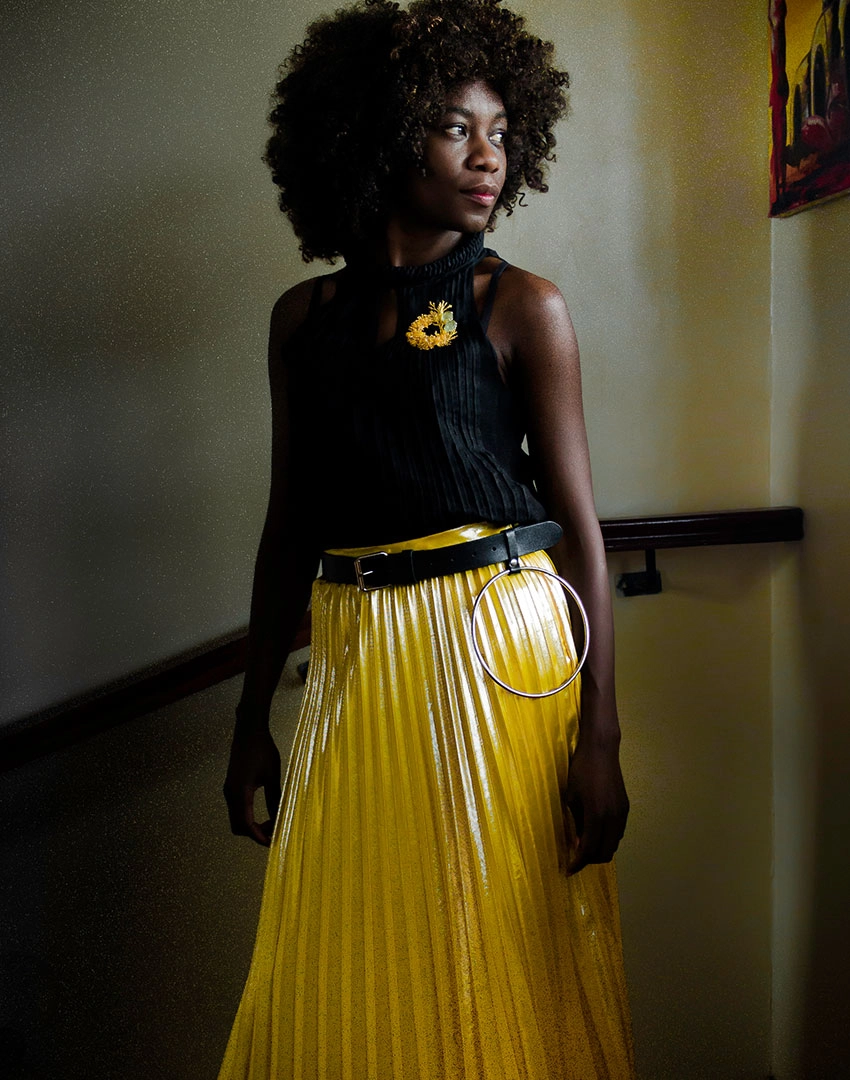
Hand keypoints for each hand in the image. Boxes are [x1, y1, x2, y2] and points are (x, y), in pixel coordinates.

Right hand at [223, 727, 281, 846]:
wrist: (249, 730)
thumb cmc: (263, 750)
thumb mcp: (273, 776)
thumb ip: (275, 800)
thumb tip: (280, 820)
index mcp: (240, 792)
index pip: (246, 825)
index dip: (259, 837)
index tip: (273, 843)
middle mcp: (230, 793)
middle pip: (238, 827)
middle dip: (255, 834)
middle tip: (274, 833)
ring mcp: (229, 790)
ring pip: (236, 819)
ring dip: (251, 826)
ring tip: (272, 822)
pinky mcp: (231, 786)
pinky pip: (237, 809)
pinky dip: (248, 816)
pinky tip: (264, 813)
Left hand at [564, 733, 628, 874]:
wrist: (601, 750)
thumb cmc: (580, 770)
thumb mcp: (571, 797)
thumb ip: (577, 822)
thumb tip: (579, 843)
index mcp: (597, 816)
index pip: (589, 850)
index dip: (578, 863)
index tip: (569, 870)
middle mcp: (613, 818)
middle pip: (605, 852)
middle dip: (590, 860)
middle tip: (575, 859)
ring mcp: (622, 813)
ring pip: (614, 844)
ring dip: (600, 850)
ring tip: (584, 846)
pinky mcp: (625, 807)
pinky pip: (618, 833)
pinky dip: (607, 839)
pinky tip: (595, 833)